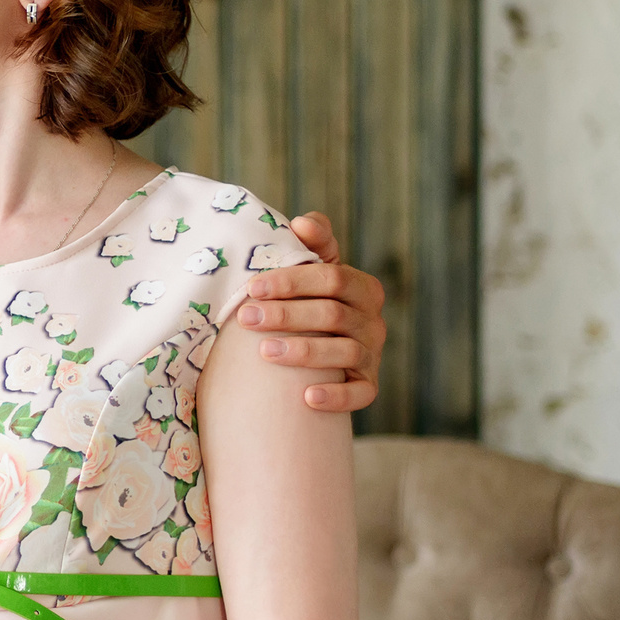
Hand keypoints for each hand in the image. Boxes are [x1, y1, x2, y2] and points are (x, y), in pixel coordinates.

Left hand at [243, 211, 385, 413]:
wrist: (325, 348)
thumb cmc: (313, 300)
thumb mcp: (315, 269)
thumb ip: (313, 242)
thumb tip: (301, 222)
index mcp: (362, 287)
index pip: (332, 278)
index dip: (292, 282)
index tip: (252, 286)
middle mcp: (373, 320)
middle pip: (333, 315)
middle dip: (287, 315)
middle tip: (246, 318)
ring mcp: (373, 354)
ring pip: (344, 352)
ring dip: (304, 352)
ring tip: (266, 352)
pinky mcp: (368, 385)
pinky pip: (361, 394)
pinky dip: (336, 396)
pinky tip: (307, 397)